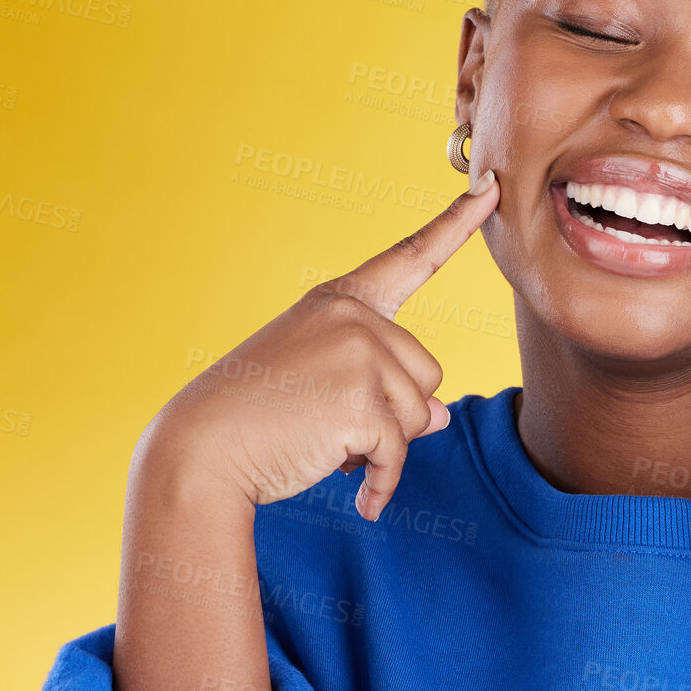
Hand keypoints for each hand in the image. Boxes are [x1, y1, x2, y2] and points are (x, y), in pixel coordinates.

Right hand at [143, 171, 500, 520]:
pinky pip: (400, 451)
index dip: (455, 223)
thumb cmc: (258, 420)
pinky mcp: (363, 401)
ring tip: (327, 443)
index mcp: (341, 302)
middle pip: (427, 371)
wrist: (199, 453)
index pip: (409, 257)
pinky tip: (360, 501)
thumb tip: (440, 415)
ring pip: (421, 412)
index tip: (490, 189)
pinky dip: (383, 483)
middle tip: (331, 423)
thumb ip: (385, 387)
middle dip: (395, 411)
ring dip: (386, 445)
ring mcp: (359, 354)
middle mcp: (354, 318)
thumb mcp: (327, 388)